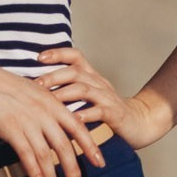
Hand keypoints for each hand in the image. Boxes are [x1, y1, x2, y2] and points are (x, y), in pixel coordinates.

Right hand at [0, 59, 107, 176]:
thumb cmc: (8, 88)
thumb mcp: (37, 93)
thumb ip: (50, 109)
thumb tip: (61, 128)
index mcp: (54, 104)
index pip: (78, 128)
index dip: (90, 147)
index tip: (100, 163)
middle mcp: (45, 113)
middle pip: (64, 147)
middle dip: (73, 170)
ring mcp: (28, 121)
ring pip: (46, 155)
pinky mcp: (11, 129)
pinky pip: (26, 154)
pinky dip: (34, 171)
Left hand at [35, 46, 170, 150]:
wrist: (141, 122)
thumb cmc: (107, 112)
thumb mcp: (91, 96)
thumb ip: (70, 90)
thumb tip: (38, 88)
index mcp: (92, 77)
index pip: (75, 56)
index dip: (58, 53)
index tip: (39, 57)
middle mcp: (99, 83)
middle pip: (76, 72)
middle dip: (54, 76)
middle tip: (36, 84)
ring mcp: (108, 98)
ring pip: (84, 90)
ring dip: (64, 94)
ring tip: (48, 101)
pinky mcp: (115, 114)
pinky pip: (99, 111)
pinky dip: (86, 114)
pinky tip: (73, 119)